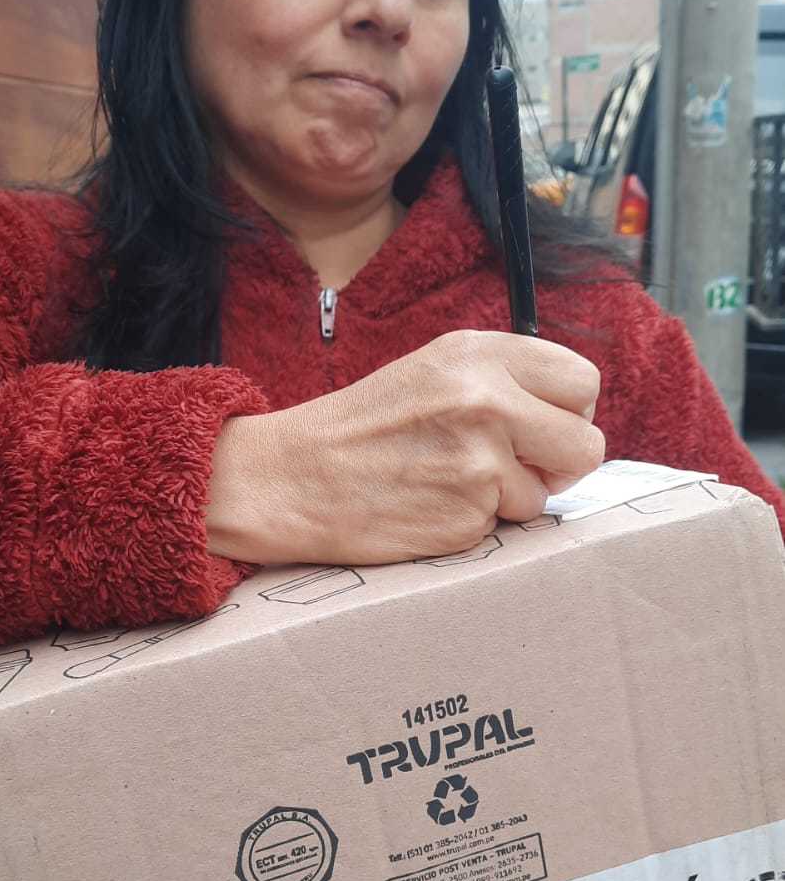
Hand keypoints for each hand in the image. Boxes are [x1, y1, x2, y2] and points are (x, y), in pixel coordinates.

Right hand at [206, 330, 602, 563]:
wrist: (295, 478)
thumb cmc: (363, 429)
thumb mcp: (433, 372)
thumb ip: (502, 382)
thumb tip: (570, 416)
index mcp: (479, 354)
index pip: (581, 381)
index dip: (569, 413)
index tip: (542, 427)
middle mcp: (486, 399)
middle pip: (586, 443)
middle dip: (560, 464)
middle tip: (517, 467)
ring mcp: (480, 459)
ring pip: (546, 494)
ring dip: (511, 499)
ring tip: (450, 483)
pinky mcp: (468, 513)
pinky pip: (504, 526)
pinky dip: (475, 524)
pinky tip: (431, 506)